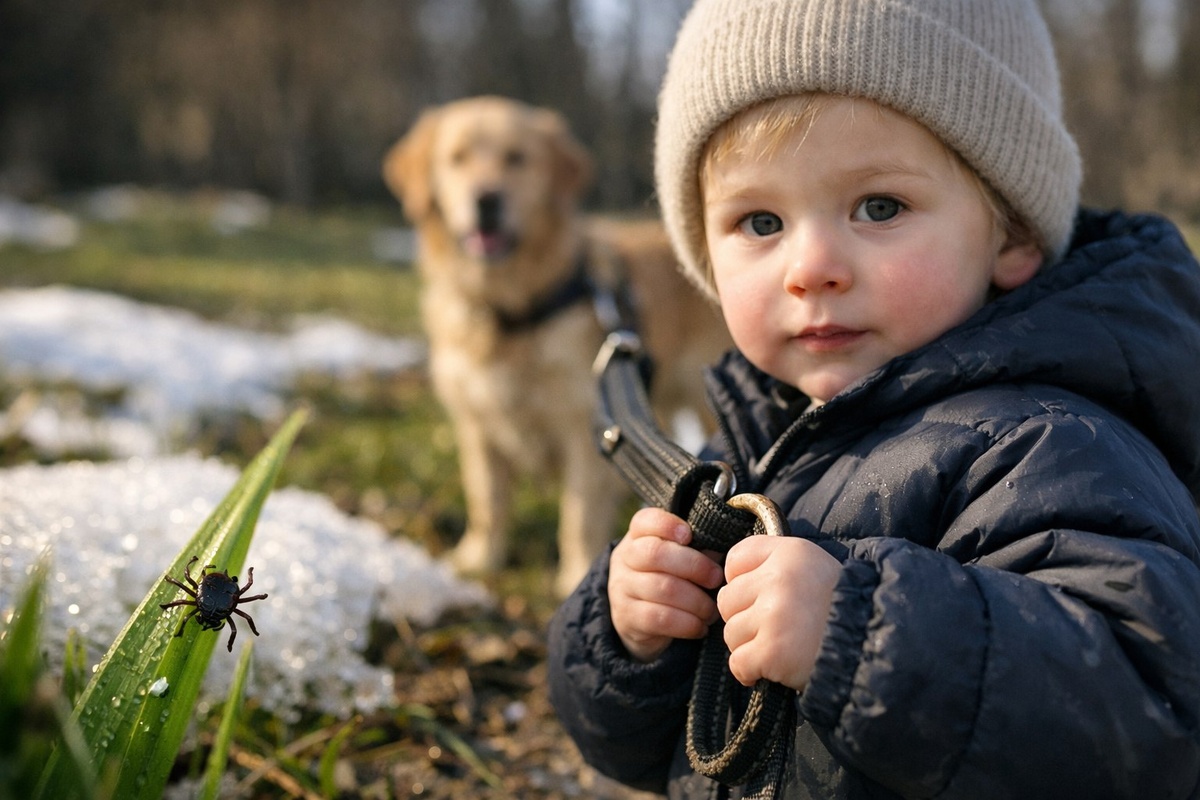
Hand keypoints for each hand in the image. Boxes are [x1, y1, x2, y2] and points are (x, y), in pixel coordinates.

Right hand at [609, 507, 723, 662]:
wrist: (636, 618)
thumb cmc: (668, 577)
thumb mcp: (678, 558)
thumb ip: (698, 550)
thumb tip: (726, 554)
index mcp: (638, 536)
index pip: (646, 521)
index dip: (668, 525)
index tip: (689, 535)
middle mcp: (625, 558)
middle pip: (655, 553)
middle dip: (694, 566)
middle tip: (716, 579)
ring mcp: (622, 588)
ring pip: (662, 588)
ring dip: (696, 601)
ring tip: (711, 610)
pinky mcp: (627, 617)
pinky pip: (660, 618)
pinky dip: (687, 623)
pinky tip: (699, 626)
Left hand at [717, 536, 840, 689]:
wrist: (875, 649)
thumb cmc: (841, 610)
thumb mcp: (814, 568)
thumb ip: (774, 564)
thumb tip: (727, 578)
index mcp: (790, 553)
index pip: (735, 560)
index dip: (742, 581)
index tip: (761, 596)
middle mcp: (779, 579)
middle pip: (727, 600)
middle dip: (744, 618)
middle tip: (775, 628)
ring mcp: (774, 615)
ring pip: (730, 633)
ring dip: (749, 646)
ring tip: (781, 647)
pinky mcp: (772, 651)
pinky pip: (738, 663)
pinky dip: (750, 672)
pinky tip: (773, 668)